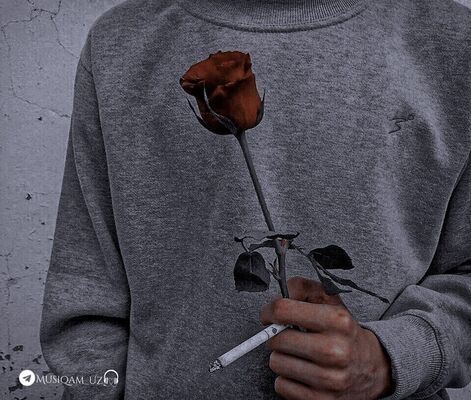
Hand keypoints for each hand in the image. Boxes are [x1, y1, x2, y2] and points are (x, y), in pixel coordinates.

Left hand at [260, 276, 392, 399]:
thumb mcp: (329, 300)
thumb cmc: (343, 332)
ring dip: (282, 357)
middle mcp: (334, 350)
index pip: (283, 310)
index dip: (269, 311)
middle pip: (276, 339)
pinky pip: (281, 385)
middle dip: (276, 335)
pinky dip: (287, 378)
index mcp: (337, 320)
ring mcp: (328, 378)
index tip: (269, 314)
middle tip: (289, 335)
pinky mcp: (321, 399)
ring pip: (276, 363)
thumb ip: (302, 287)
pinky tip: (302, 371)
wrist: (373, 367)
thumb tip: (281, 290)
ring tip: (298, 353)